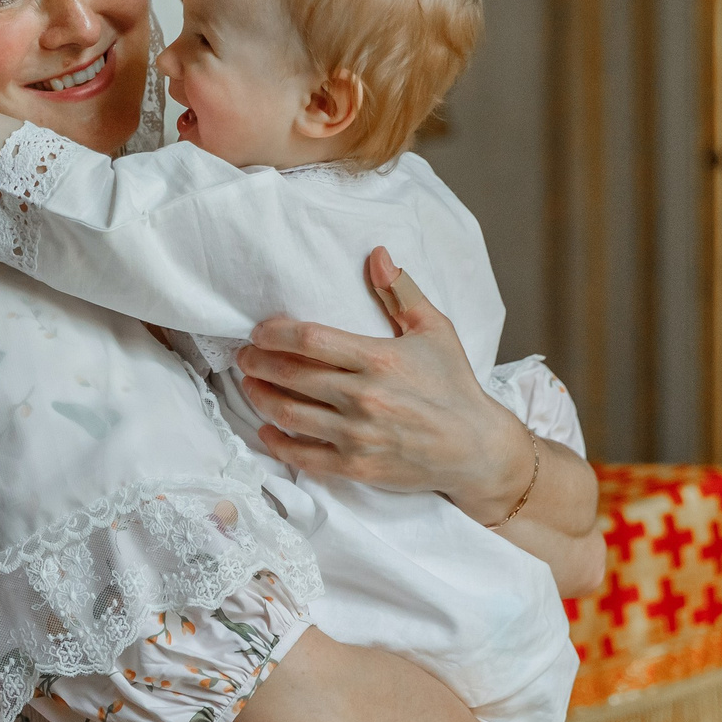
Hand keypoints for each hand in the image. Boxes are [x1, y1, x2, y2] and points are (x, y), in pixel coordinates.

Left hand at [236, 245, 530, 516]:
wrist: (476, 448)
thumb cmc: (453, 385)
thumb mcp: (435, 330)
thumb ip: (400, 292)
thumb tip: (376, 254)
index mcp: (379, 359)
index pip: (310, 339)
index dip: (275, 333)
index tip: (259, 332)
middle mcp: (364, 398)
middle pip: (291, 375)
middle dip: (257, 363)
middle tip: (245, 356)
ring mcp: (358, 435)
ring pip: (288, 414)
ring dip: (259, 398)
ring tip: (249, 385)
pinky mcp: (356, 467)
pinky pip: (303, 456)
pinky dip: (277, 442)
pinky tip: (266, 429)